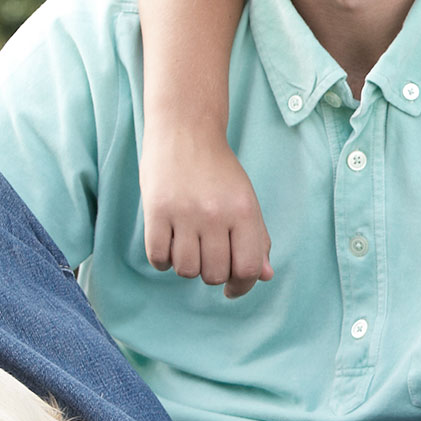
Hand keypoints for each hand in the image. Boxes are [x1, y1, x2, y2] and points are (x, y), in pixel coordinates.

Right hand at [140, 128, 273, 297]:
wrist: (185, 132)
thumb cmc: (219, 171)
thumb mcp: (246, 201)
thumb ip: (257, 239)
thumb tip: (264, 276)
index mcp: (245, 211)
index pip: (249, 268)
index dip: (243, 286)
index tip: (233, 288)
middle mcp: (216, 214)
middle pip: (215, 274)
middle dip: (212, 274)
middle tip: (208, 257)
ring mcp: (184, 213)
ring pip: (186, 270)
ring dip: (187, 267)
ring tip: (188, 247)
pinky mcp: (155, 211)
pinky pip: (158, 258)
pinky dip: (163, 261)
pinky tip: (169, 246)